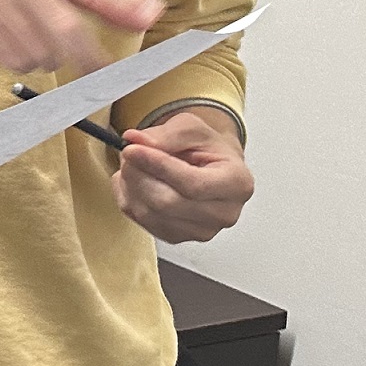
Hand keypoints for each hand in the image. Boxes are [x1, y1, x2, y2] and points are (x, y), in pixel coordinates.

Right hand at [0, 0, 162, 77]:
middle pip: (65, 26)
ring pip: (39, 48)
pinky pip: (12, 57)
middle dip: (86, 54)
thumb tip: (148, 12)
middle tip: (99, 70)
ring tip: (38, 47)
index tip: (151, 17)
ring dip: (48, 59)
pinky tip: (13, 49)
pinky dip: (22, 63)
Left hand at [115, 113, 251, 243]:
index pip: (192, 184)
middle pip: (167, 203)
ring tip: (134, 164)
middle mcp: (224, 213)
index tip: (132, 150)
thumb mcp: (191, 128)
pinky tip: (136, 181)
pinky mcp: (178, 237)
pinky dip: (129, 198)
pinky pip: (140, 221)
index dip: (157, 167)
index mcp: (237, 183)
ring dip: (130, 185)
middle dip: (138, 175)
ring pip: (149, 214)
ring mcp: (201, 231)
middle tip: (128, 153)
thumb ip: (167, 134)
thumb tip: (137, 141)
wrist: (210, 166)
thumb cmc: (206, 148)